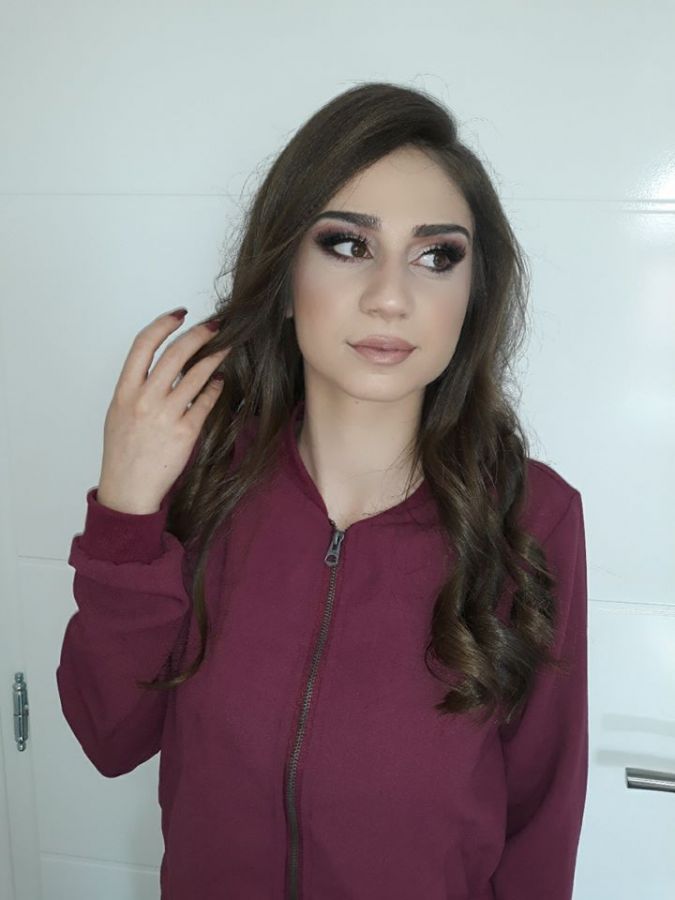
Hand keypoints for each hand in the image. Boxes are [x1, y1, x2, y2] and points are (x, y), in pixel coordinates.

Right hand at [96, 309, 229, 513]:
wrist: (129, 488)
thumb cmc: (123, 451)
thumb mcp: (118, 413)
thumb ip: (137, 388)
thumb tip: (161, 366)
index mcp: (125, 391)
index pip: (143, 344)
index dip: (163, 324)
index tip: (179, 314)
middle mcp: (145, 399)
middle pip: (175, 354)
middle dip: (199, 335)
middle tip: (215, 326)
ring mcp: (166, 415)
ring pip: (196, 375)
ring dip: (214, 357)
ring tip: (226, 347)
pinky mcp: (186, 432)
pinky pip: (206, 402)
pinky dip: (215, 388)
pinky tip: (220, 382)